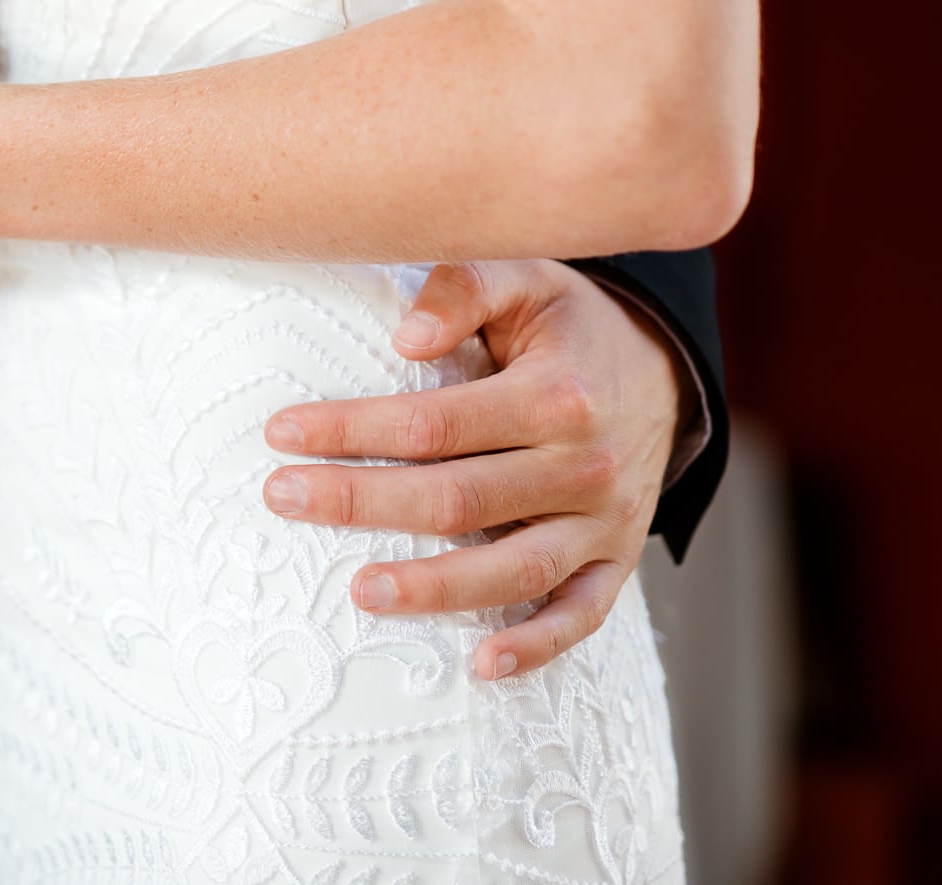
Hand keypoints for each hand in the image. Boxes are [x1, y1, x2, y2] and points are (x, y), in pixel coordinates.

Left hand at [261, 259, 685, 679]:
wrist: (661, 369)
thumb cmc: (564, 324)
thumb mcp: (527, 276)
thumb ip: (466, 287)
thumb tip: (405, 337)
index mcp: (555, 395)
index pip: (435, 424)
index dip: (353, 429)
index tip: (281, 432)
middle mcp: (583, 465)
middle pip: (458, 500)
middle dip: (361, 502)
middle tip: (281, 498)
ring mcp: (604, 521)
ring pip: (515, 569)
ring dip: (436, 588)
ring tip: (360, 590)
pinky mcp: (616, 560)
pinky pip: (581, 615)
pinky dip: (538, 645)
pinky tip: (482, 665)